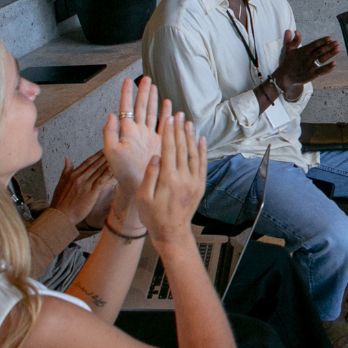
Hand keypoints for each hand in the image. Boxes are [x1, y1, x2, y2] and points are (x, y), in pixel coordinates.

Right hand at [48, 152, 116, 225]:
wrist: (60, 215)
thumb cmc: (60, 201)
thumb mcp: (60, 183)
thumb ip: (66, 171)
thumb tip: (67, 159)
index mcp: (72, 175)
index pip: (87, 162)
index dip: (96, 155)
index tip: (103, 149)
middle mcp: (79, 178)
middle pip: (95, 165)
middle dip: (105, 157)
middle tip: (114, 149)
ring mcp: (85, 185)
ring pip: (99, 171)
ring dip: (108, 164)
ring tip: (117, 157)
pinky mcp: (90, 193)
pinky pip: (101, 181)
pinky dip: (107, 175)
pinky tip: (114, 169)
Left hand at [102, 77, 164, 206]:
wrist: (139, 184)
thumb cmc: (123, 172)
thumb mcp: (111, 152)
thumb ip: (109, 133)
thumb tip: (111, 115)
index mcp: (127, 131)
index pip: (126, 107)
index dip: (126, 93)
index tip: (127, 80)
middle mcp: (138, 131)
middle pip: (141, 106)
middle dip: (142, 92)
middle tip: (145, 79)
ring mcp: (149, 136)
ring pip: (152, 112)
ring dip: (153, 99)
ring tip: (154, 87)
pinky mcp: (160, 142)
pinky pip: (163, 124)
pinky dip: (166, 113)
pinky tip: (168, 105)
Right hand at [134, 112, 206, 247]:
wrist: (172, 232)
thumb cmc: (153, 216)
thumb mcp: (144, 197)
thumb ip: (150, 175)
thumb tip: (156, 156)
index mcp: (168, 179)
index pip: (169, 150)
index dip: (169, 133)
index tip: (168, 119)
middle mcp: (184, 178)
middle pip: (182, 148)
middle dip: (179, 130)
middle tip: (178, 114)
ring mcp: (194, 181)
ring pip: (194, 154)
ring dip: (191, 136)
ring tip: (188, 122)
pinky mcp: (200, 185)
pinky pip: (202, 164)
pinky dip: (202, 150)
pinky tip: (201, 139)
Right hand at [273, 32, 339, 91]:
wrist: (284, 77)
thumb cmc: (288, 62)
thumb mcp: (289, 49)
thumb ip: (294, 40)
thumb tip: (296, 31)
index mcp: (303, 51)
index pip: (314, 44)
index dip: (323, 41)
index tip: (330, 38)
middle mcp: (307, 58)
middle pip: (320, 51)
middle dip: (329, 46)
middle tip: (337, 42)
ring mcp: (310, 67)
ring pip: (322, 59)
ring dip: (330, 54)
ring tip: (337, 49)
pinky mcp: (311, 75)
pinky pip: (321, 71)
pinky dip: (327, 68)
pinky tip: (334, 64)